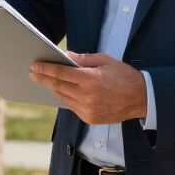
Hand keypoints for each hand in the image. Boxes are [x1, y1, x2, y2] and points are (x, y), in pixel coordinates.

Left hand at [30, 52, 146, 124]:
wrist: (141, 98)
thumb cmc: (123, 75)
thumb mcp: (104, 60)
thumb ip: (82, 59)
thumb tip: (63, 55)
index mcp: (90, 79)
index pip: (61, 73)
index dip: (45, 68)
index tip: (35, 65)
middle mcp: (87, 96)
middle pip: (58, 86)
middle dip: (43, 78)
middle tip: (33, 73)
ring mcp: (87, 109)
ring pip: (62, 97)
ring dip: (52, 88)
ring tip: (45, 80)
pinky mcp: (89, 118)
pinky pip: (71, 106)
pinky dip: (64, 97)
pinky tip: (60, 90)